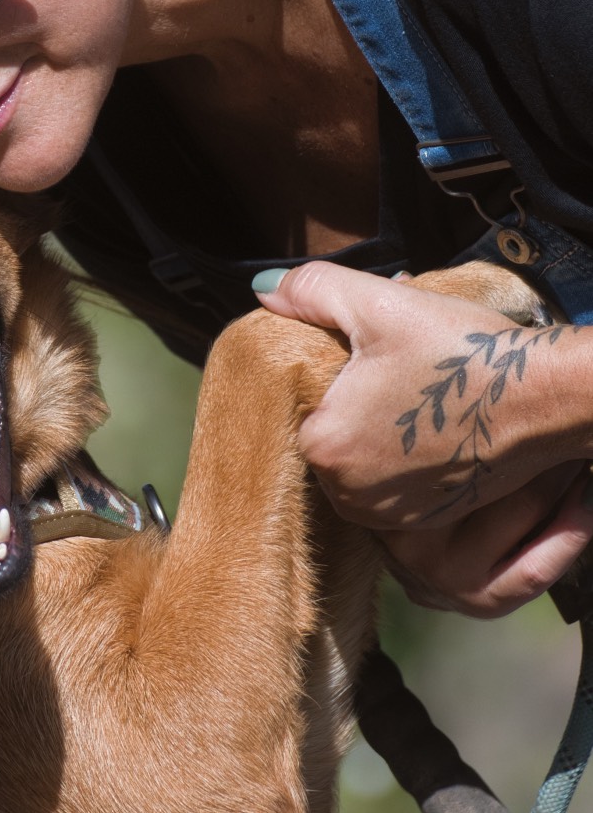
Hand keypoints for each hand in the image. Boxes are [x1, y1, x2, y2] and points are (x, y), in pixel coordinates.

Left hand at [254, 261, 592, 614]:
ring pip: (363, 463)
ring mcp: (392, 516)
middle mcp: (350, 496)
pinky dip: (409, 460)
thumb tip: (262, 290)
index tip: (379, 357)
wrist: (551, 396)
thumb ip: (312, 292)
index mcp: (325, 447)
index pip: (307, 406)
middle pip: (334, 436)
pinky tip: (437, 428)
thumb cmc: (463, 351)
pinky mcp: (428, 522)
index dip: (341, 375)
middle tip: (404, 373)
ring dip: (381, 433)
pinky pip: (397, 486)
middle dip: (359, 405)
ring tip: (422, 396)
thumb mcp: (379, 304)